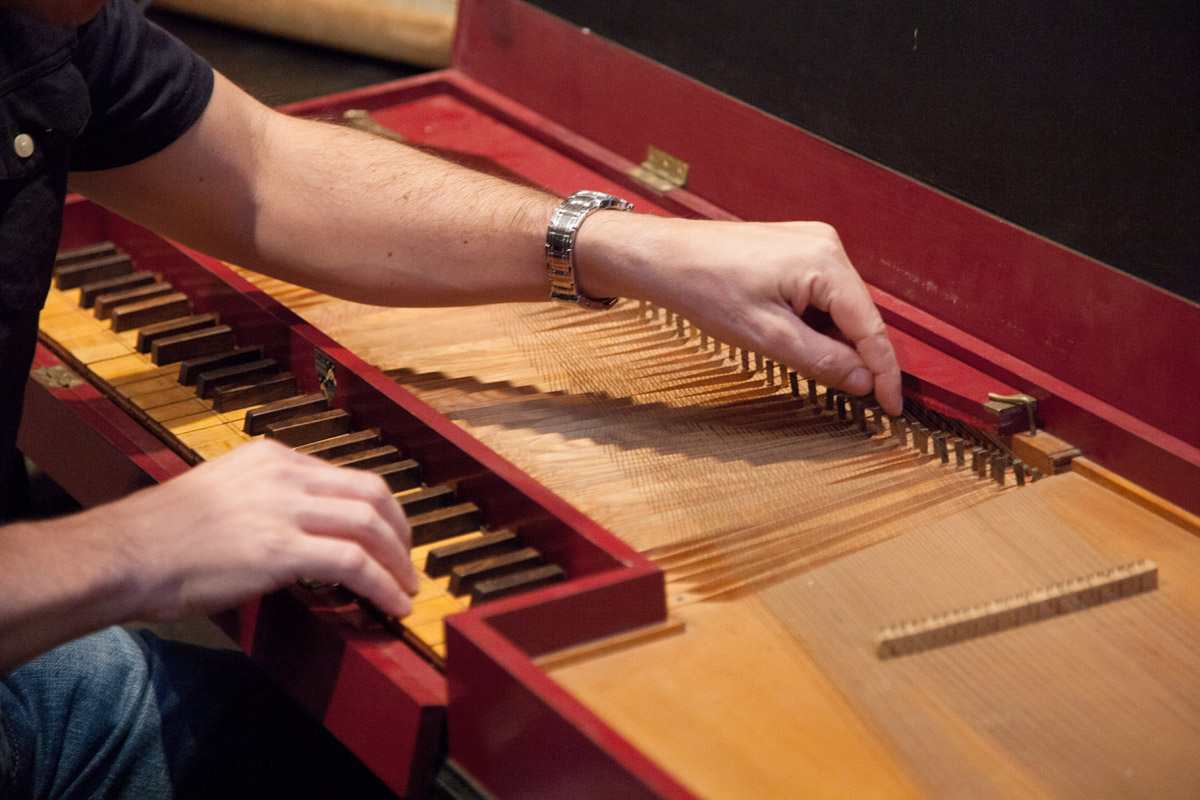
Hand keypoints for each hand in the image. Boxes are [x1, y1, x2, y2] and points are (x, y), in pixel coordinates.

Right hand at [93, 439, 417, 619]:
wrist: (124, 554)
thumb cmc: (160, 536)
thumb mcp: (222, 493)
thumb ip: (265, 500)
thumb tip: (298, 531)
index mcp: (271, 457)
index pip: (345, 476)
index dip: (377, 509)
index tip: (388, 535)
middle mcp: (285, 474)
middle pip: (372, 492)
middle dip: (401, 530)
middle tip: (407, 560)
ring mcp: (285, 509)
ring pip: (370, 524)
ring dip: (398, 560)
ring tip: (406, 587)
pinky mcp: (281, 548)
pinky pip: (355, 563)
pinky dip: (383, 584)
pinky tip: (392, 603)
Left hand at [578, 215, 902, 414]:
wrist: (664, 258)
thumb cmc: (705, 287)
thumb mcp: (767, 337)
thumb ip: (821, 361)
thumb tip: (862, 382)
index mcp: (826, 262)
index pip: (872, 328)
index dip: (885, 373)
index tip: (893, 407)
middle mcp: (826, 245)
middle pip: (861, 316)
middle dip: (860, 359)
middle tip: (861, 401)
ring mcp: (811, 244)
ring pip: (841, 308)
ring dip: (836, 343)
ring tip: (819, 372)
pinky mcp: (795, 250)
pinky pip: (822, 295)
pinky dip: (818, 325)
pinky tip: (801, 344)